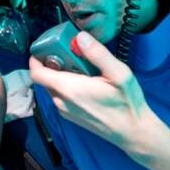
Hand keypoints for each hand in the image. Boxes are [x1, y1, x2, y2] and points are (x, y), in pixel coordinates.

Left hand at [29, 31, 164, 160]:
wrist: (133, 132)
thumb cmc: (127, 102)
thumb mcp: (119, 73)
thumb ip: (98, 54)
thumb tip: (80, 37)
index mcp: (69, 89)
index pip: (36, 73)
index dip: (35, 59)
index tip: (45, 47)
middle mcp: (61, 101)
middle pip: (44, 79)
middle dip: (51, 63)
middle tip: (70, 52)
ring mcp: (65, 111)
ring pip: (52, 88)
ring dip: (59, 75)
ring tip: (80, 66)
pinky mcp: (71, 117)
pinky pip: (60, 97)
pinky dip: (65, 86)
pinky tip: (85, 82)